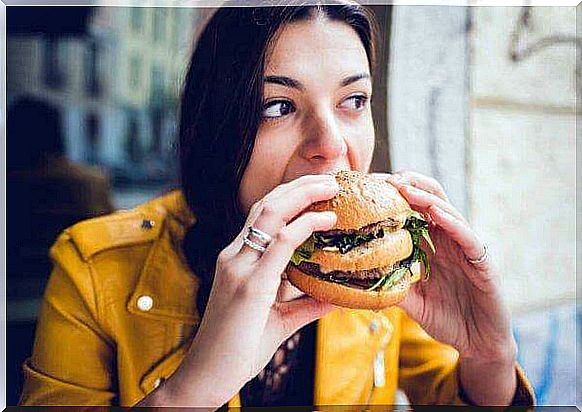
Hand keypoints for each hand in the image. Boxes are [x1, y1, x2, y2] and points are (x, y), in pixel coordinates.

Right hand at [158, 174, 338, 406]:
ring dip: (304, 195)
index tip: (320, 190)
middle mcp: (234, 256)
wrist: (208, 376)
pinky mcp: (248, 284)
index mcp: (237, 259)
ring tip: (332, 187)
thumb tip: (337, 296)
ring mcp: (238, 267)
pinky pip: (279, 243)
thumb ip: (306, 304)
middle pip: (267, 204)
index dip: (292, 197)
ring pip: (271, 213)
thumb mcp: (279, 320)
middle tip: (331, 179)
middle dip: (300, 186)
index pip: (263, 215)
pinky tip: (326, 221)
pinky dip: (305, 226)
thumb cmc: (238, 348)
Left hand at [372, 171, 516, 361]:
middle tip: (383, 179)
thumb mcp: (412, 302)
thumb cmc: (446, 319)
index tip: (369, 187)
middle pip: (430, 199)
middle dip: (408, 184)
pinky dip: (452, 223)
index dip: (393, 196)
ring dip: (426, 197)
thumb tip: (359, 281)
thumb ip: (393, 287)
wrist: (478, 343)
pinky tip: (436, 213)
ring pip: (448, 211)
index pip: (412, 210)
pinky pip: (467, 237)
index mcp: (431, 244)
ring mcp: (465, 248)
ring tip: (404, 187)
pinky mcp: (482, 262)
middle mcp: (448, 240)